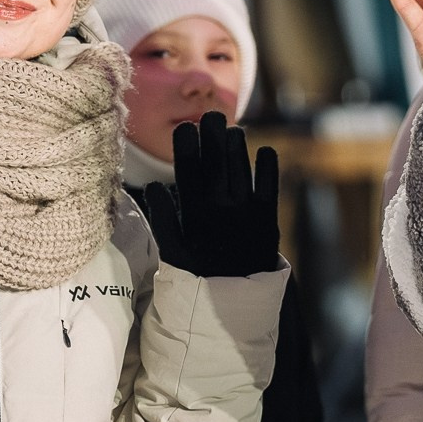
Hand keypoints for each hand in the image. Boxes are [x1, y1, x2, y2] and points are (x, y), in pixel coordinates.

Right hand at [143, 112, 280, 277]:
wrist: (234, 306)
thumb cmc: (198, 277)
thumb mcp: (172, 252)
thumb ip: (163, 218)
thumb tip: (153, 186)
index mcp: (194, 214)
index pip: (188, 171)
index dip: (187, 146)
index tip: (185, 128)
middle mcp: (221, 208)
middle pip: (217, 161)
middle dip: (213, 135)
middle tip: (210, 115)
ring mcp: (247, 211)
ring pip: (241, 168)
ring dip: (237, 146)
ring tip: (232, 130)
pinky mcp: (269, 219)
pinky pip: (270, 186)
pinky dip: (268, 167)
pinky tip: (266, 151)